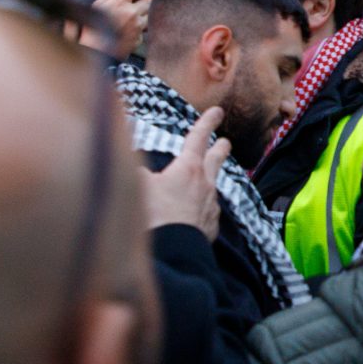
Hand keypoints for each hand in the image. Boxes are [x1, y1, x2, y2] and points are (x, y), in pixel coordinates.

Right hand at [93, 0, 157, 57]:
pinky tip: (126, 30)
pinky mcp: (138, 40)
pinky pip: (143, 29)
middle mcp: (131, 14)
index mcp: (118, 3)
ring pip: (149, 14)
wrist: (91, 54)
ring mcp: (137, 28)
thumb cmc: (89, 30)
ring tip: (129, 16)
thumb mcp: (97, 6)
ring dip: (143, 13)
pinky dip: (138, 28)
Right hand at [143, 106, 228, 238]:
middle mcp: (205, 184)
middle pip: (216, 160)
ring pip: (213, 187)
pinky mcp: (210, 228)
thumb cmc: (152, 215)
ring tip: (206, 179)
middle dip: (220, 148)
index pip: (198, 137)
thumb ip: (137, 172)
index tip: (218, 111)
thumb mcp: (137, 185)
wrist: (171, 252)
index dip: (207, 122)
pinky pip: (208, 212)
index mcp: (188, 168)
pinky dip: (202, 207)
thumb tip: (137, 168)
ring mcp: (210, 207)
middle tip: (225, 141)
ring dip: (210, 180)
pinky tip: (196, 212)